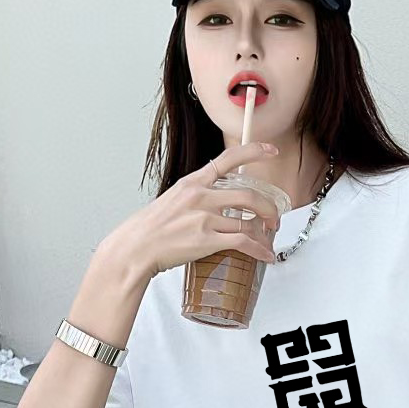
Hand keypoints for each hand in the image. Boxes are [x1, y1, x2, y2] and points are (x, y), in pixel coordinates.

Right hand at [103, 140, 282, 282]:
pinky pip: (243, 243)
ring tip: (268, 242)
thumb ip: (194, 196)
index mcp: (192, 182)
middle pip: (249, 196)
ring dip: (264, 234)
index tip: (270, 150)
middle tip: (274, 218)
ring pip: (248, 223)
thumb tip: (214, 203)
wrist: (134, 248)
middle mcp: (201, 196)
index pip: (228, 159)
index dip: (254, 151)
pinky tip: (265, 256)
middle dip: (268, 208)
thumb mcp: (172, 199)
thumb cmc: (149, 228)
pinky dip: (260, 250)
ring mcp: (204, 218)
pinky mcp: (206, 240)